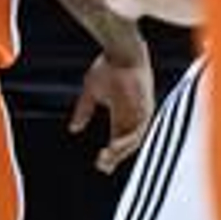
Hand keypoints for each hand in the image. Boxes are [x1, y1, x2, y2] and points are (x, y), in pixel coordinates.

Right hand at [68, 50, 154, 174]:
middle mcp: (132, 117)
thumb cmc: (108, 67)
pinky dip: (128, 141)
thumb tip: (73, 128)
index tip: (99, 164)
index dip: (109, 153)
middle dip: (114, 157)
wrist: (121, 53)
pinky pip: (140, 131)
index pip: (117, 139)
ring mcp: (141, 114)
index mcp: (121, 114)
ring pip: (134, 141)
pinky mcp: (147, 109)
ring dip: (121, 152)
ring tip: (106, 159)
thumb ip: (83, 111)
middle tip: (102, 166)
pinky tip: (115, 146)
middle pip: (126, 145)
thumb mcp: (91, 93)